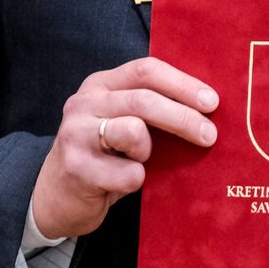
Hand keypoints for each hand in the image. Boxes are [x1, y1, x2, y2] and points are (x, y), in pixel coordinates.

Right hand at [30, 57, 218, 239]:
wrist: (57, 196)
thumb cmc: (103, 155)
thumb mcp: (122, 121)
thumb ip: (151, 108)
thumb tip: (208, 107)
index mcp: (101, 84)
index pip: (146, 71)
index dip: (182, 84)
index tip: (212, 101)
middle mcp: (84, 103)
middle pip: (144, 100)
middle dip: (183, 117)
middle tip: (209, 135)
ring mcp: (76, 134)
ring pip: (134, 132)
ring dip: (148, 151)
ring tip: (139, 160)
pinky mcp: (77, 168)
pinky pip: (128, 173)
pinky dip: (136, 180)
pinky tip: (122, 181)